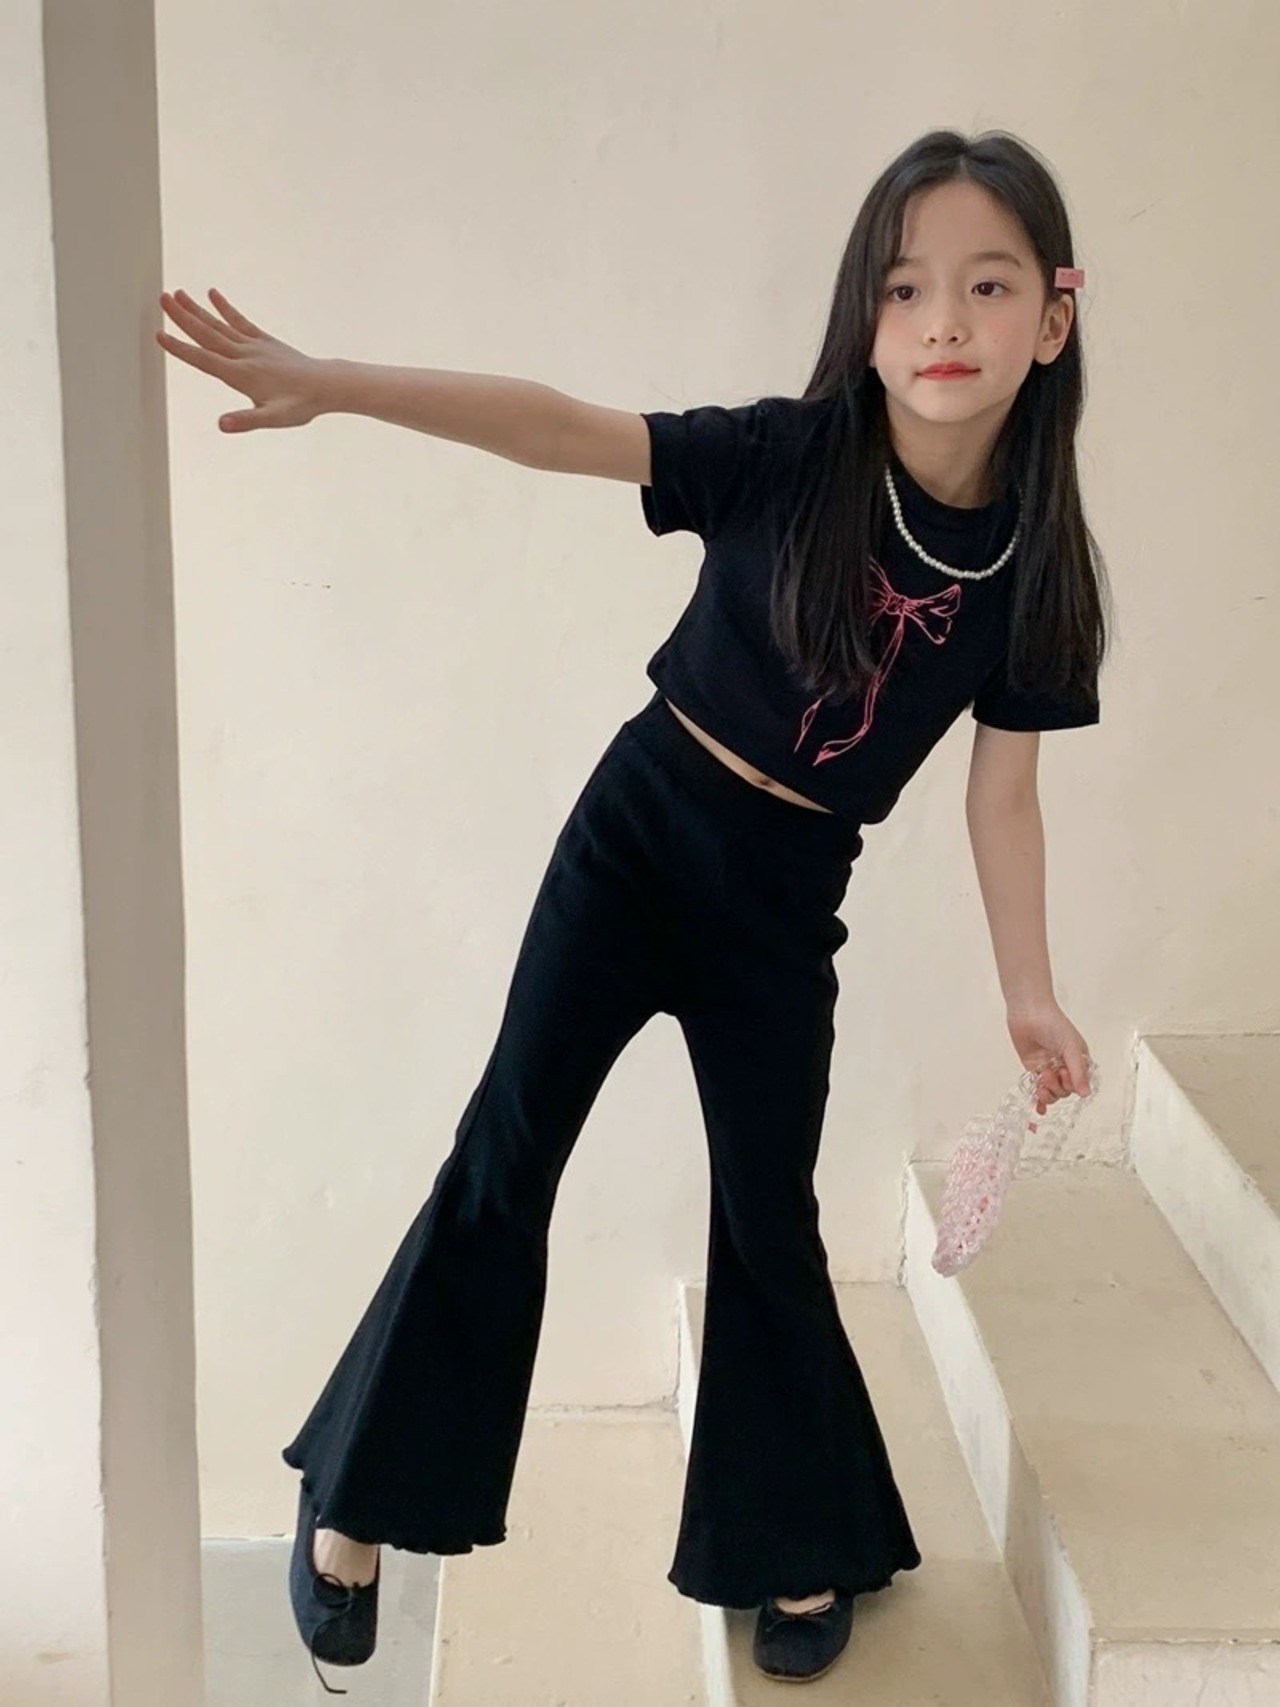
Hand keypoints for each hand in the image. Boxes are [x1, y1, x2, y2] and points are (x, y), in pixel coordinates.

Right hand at [155, 287, 324, 431]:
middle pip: (208, 334)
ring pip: (220, 325)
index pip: (204, 360)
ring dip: (198, 309)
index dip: (181, 348)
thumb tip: (222, 425)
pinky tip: (213, 294)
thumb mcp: (274, 419)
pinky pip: (241, 321)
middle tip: (162, 298)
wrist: (326, 385)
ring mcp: (254, 346)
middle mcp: (244, 355)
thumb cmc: (300, 405)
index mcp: (241, 374)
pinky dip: (226, 308)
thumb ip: (247, 421)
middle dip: (183, 318)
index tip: (159, 335)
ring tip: (178, 293)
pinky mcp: (264, 341)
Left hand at [1006, 999, 1091, 1114]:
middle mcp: (1065, 1066)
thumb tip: (1086, 1094)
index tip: (1064, 1074)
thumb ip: (1078, 1071)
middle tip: (1050, 1074)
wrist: (1028, 1012)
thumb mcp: (1071, 1047)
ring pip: (1052, 1092)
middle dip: (1058, 1087)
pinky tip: (1040, 1109)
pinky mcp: (1034, 1069)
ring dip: (1047, 1092)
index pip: (1080, 1083)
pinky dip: (1039, 1100)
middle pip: (1065, 1091)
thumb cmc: (1053, 1023)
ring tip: (1042, 1081)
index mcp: (1079, 1060)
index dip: (1072, 1084)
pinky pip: (1038, 1088)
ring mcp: (1049, 1068)